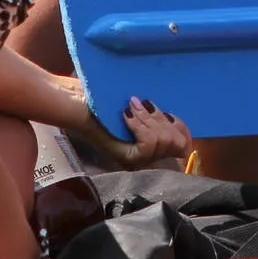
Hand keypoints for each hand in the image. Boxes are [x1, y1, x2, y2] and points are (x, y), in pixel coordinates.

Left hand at [73, 95, 195, 171]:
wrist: (73, 101)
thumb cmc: (103, 98)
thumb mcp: (138, 104)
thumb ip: (156, 112)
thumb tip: (177, 116)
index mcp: (150, 146)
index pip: (183, 146)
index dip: (183, 129)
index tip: (170, 113)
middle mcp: (145, 159)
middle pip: (177, 143)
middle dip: (163, 120)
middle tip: (143, 106)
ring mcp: (135, 161)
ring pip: (162, 142)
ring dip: (148, 119)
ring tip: (132, 107)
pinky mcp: (124, 158)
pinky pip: (148, 143)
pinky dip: (139, 124)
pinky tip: (126, 114)